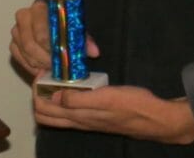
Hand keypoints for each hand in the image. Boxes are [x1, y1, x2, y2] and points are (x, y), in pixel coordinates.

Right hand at [9, 1, 98, 77]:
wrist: (52, 20)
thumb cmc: (64, 23)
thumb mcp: (76, 28)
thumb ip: (84, 39)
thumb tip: (94, 52)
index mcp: (40, 8)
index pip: (41, 33)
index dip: (51, 49)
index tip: (62, 58)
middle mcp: (24, 16)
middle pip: (30, 44)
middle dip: (44, 59)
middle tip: (57, 68)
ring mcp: (16, 30)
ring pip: (24, 52)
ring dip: (38, 63)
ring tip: (51, 69)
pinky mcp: (13, 42)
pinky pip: (18, 57)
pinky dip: (30, 66)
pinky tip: (41, 69)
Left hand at [34, 84, 193, 144]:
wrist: (156, 118)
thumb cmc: (133, 106)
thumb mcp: (107, 99)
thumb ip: (79, 100)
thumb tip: (54, 97)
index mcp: (79, 117)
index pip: (43, 111)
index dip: (37, 91)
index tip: (42, 72)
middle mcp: (79, 121)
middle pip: (45, 114)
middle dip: (39, 94)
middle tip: (44, 73)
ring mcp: (87, 120)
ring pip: (57, 114)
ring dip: (49, 97)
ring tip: (54, 77)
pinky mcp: (95, 116)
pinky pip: (70, 111)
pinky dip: (62, 99)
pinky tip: (70, 85)